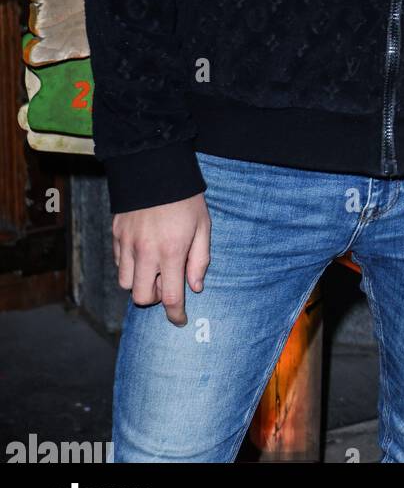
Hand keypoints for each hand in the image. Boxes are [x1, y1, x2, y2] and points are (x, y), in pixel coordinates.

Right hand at [111, 193, 210, 325]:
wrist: (156, 168)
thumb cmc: (186, 198)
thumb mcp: (203, 226)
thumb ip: (200, 259)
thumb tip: (195, 287)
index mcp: (171, 251)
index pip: (170, 297)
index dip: (175, 314)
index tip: (179, 320)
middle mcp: (146, 252)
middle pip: (141, 297)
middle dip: (154, 298)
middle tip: (165, 284)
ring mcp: (127, 244)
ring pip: (125, 283)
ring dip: (139, 282)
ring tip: (152, 267)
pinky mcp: (116, 234)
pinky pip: (118, 263)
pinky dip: (129, 266)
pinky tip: (142, 253)